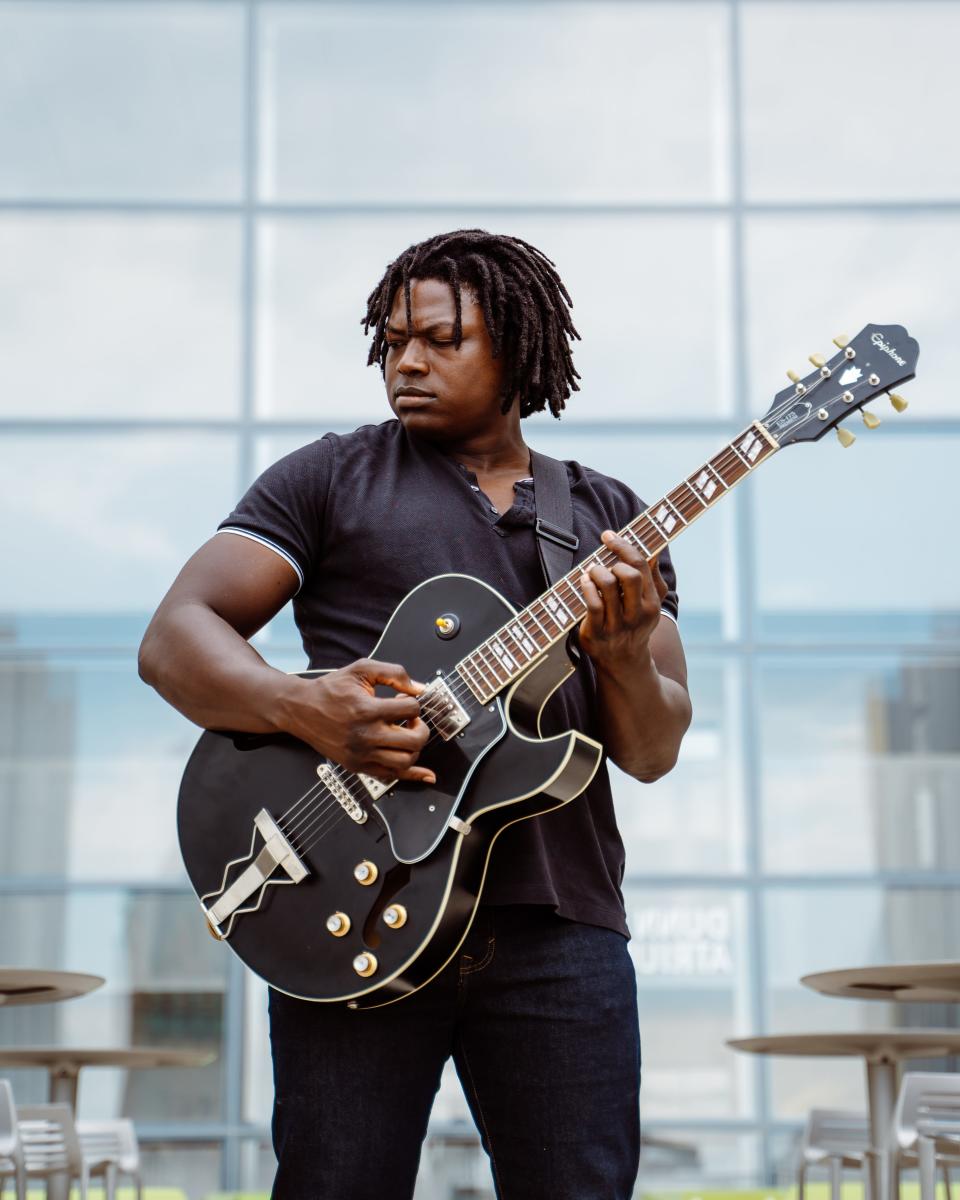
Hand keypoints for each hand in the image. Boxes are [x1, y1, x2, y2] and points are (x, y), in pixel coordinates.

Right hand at [278, 658, 434, 783]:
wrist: (301, 708)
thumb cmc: (330, 690)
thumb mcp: (362, 669)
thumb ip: (394, 673)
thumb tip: (418, 687)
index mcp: (368, 710)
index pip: (411, 709)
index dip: (414, 701)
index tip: (405, 699)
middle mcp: (366, 735)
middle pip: (414, 740)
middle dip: (421, 727)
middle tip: (413, 721)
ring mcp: (362, 754)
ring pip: (405, 761)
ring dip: (415, 748)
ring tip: (406, 736)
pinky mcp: (357, 766)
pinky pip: (391, 776)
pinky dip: (411, 774)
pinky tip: (424, 773)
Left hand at [578, 531, 668, 673]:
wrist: (624, 662)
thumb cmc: (635, 624)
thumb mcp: (650, 603)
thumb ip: (652, 576)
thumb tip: (653, 549)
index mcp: (651, 603)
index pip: (641, 566)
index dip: (623, 546)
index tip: (609, 536)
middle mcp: (637, 614)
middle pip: (629, 575)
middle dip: (612, 562)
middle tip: (603, 564)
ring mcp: (617, 625)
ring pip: (608, 585)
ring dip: (596, 572)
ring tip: (591, 572)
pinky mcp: (597, 633)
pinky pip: (592, 603)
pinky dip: (586, 586)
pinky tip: (584, 581)